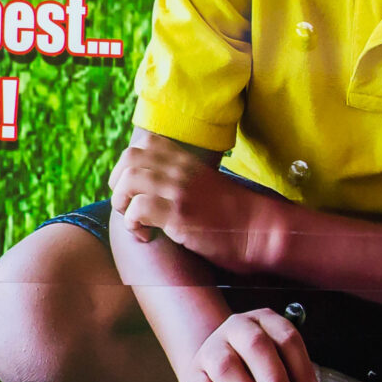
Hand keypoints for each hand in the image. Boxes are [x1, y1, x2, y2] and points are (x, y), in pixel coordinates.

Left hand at [111, 137, 267, 264]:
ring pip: (128, 181)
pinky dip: (132, 226)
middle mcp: (181, 172)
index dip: (129, 166)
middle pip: (129, 158)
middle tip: (128, 206)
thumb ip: (188, 181)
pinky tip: (147, 237)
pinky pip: (137, 210)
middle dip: (118, 183)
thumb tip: (165, 190)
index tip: (136, 189)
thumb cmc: (239, 217)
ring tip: (135, 223)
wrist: (262, 233)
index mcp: (189, 163)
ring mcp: (180, 191)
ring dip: (122, 204)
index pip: (145, 144)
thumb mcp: (212, 187)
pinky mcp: (179, 215)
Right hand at [182, 308, 320, 381]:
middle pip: (256, 349)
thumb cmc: (255, 370)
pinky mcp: (192, 375)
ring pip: (227, 369)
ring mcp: (210, 349)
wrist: (214, 367)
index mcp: (265, 322)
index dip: (303, 374)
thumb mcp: (280, 369)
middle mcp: (237, 329)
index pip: (287, 340)